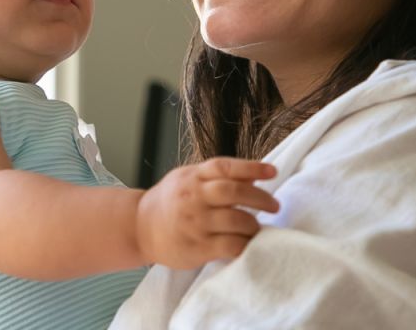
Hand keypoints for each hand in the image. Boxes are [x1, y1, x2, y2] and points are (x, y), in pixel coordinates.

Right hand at [135, 157, 278, 269]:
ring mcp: (195, 223)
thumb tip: (254, 172)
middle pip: (234, 192)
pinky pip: (230, 245)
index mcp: (193, 177)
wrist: (140, 228)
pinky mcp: (197, 247)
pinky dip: (244, 244)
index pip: (225, 167)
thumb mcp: (187, 179)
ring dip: (254, 225)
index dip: (252, 167)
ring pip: (236, 220)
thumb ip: (216, 176)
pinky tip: (246, 243)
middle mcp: (193, 197)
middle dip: (261, 198)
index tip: (272, 172)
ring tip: (257, 228)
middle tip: (274, 206)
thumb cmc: (169, 202)